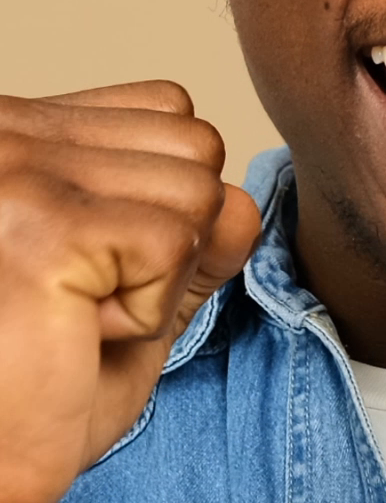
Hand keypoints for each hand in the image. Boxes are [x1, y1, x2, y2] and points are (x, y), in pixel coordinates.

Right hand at [0, 82, 260, 502]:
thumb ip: (192, 234)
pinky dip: (147, 313)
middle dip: (170, 242)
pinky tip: (74, 334)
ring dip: (160, 280)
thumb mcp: (135, 293)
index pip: (168, 110)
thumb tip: (245, 201)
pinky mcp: (46, 228)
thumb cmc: (37, 391)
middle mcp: (8, 132)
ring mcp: (20, 171)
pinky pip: (177, 247)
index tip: (89, 268)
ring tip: (75, 317)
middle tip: (82, 303)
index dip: (164, 205)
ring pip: (198, 193)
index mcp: (18, 128)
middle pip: (195, 145)